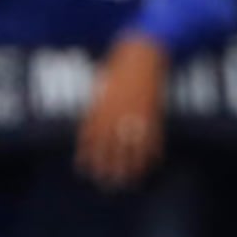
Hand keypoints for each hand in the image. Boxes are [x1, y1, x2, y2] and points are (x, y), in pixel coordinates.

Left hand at [75, 35, 167, 187]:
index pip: (89, 138)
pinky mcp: (152, 114)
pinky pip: (152, 139)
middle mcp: (115, 115)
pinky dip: (150, 154)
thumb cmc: (119, 66)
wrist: (143, 53)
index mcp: (99, 107)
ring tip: (127, 182)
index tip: (84, 170)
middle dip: (107, 168)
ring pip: (131, 149)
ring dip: (129, 168)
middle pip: (109, 148)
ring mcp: (134, 116)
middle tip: (106, 183)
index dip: (87, 156)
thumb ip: (96, 109)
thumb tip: (91, 130)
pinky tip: (149, 166)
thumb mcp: (101, 86)